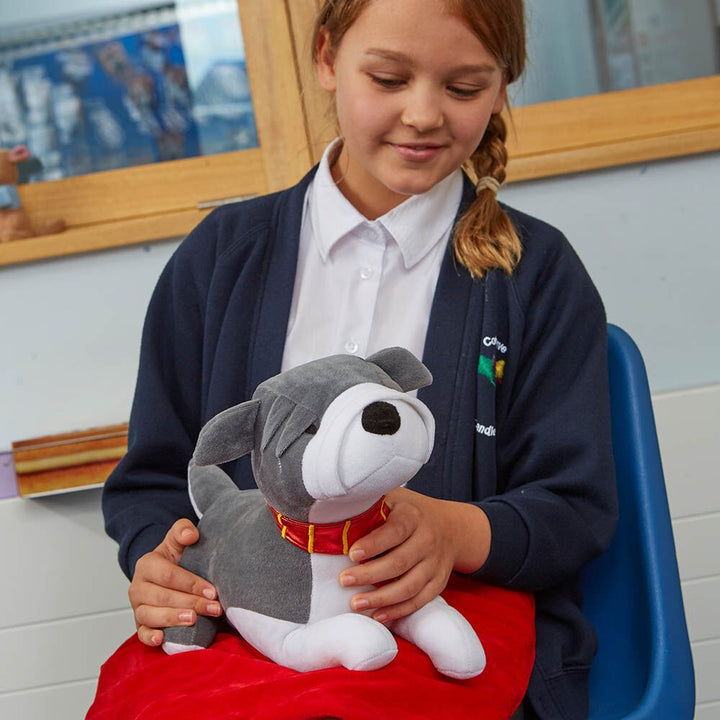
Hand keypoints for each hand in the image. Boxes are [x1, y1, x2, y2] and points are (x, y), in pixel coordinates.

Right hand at [129, 518, 221, 646]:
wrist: (166, 573)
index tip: (213, 592)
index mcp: (147, 564)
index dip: (191, 584)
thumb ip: (183, 530)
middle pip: (163, 597)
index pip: (169, 575)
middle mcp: (138, 586)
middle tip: (214, 608)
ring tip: (194, 620)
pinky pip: (141, 633)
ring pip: (151, 616)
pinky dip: (150, 637)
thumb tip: (191, 535)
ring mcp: (137, 607)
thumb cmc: (177, 558)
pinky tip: (162, 639)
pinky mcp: (140, 624)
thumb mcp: (178, 540)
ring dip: (174, 619)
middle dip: (191, 603)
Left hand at [338, 488, 490, 623]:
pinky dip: (399, 611)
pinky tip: (378, 616)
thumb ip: (371, 507)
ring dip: (382, 598)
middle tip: (344, 580)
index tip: (352, 554)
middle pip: (400, 562)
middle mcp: (428, 540)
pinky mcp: (439, 582)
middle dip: (370, 574)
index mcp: (413, 516)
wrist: (449, 526)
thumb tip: (335, 519)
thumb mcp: (393, 499)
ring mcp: (435, 563)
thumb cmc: (408, 512)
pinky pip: (420, 601)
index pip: (395, 531)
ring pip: (410, 586)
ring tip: (356, 603)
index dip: (373, 544)